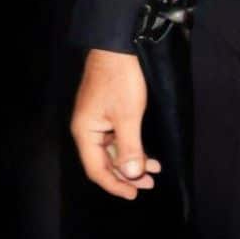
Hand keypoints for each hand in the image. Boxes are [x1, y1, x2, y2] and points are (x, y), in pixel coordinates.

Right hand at [71, 49, 159, 198]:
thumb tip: (130, 176)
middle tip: (150, 183)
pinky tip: (146, 152)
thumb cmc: (120, 79)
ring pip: (113, 149)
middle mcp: (87, 128)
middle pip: (104, 161)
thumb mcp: (127, 116)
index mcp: (85, 132)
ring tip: (154, 169)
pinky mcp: (106, 110)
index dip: (115, 185)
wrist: (118, 44)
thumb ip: (129, 149)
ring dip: (132, 161)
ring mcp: (96, 119)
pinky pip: (117, 136)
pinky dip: (132, 146)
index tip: (135, 194)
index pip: (96, 170)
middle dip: (127, 174)